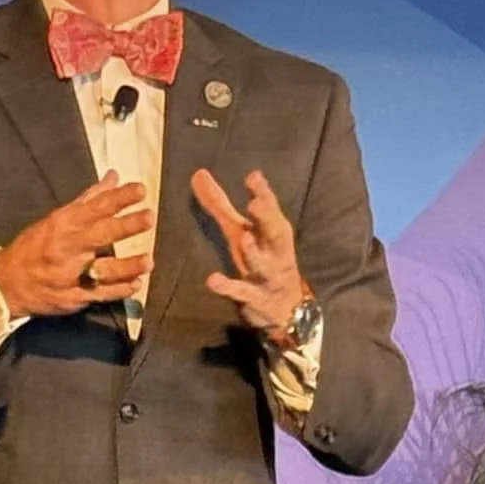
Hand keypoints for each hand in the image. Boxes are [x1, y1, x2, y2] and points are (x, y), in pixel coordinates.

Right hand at [0, 173, 153, 316]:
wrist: (7, 283)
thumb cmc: (35, 247)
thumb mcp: (57, 219)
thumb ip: (89, 199)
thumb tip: (113, 177)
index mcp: (63, 224)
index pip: (95, 206)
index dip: (119, 197)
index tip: (140, 190)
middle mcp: (67, 248)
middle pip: (100, 234)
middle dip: (126, 226)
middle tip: (149, 217)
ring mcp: (70, 274)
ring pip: (103, 269)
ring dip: (127, 265)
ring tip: (148, 261)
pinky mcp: (73, 297)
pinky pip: (100, 294)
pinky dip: (119, 290)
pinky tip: (136, 284)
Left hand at [191, 168, 304, 343]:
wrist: (287, 309)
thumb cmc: (261, 260)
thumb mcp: (238, 231)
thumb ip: (219, 204)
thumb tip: (197, 173)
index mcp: (271, 231)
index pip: (270, 209)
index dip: (263, 193)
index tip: (253, 177)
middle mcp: (274, 251)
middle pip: (275, 233)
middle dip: (267, 218)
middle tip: (256, 203)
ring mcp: (268, 277)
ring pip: (263, 264)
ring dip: (254, 252)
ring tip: (244, 238)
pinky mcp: (257, 300)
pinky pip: (244, 293)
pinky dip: (230, 287)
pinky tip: (213, 281)